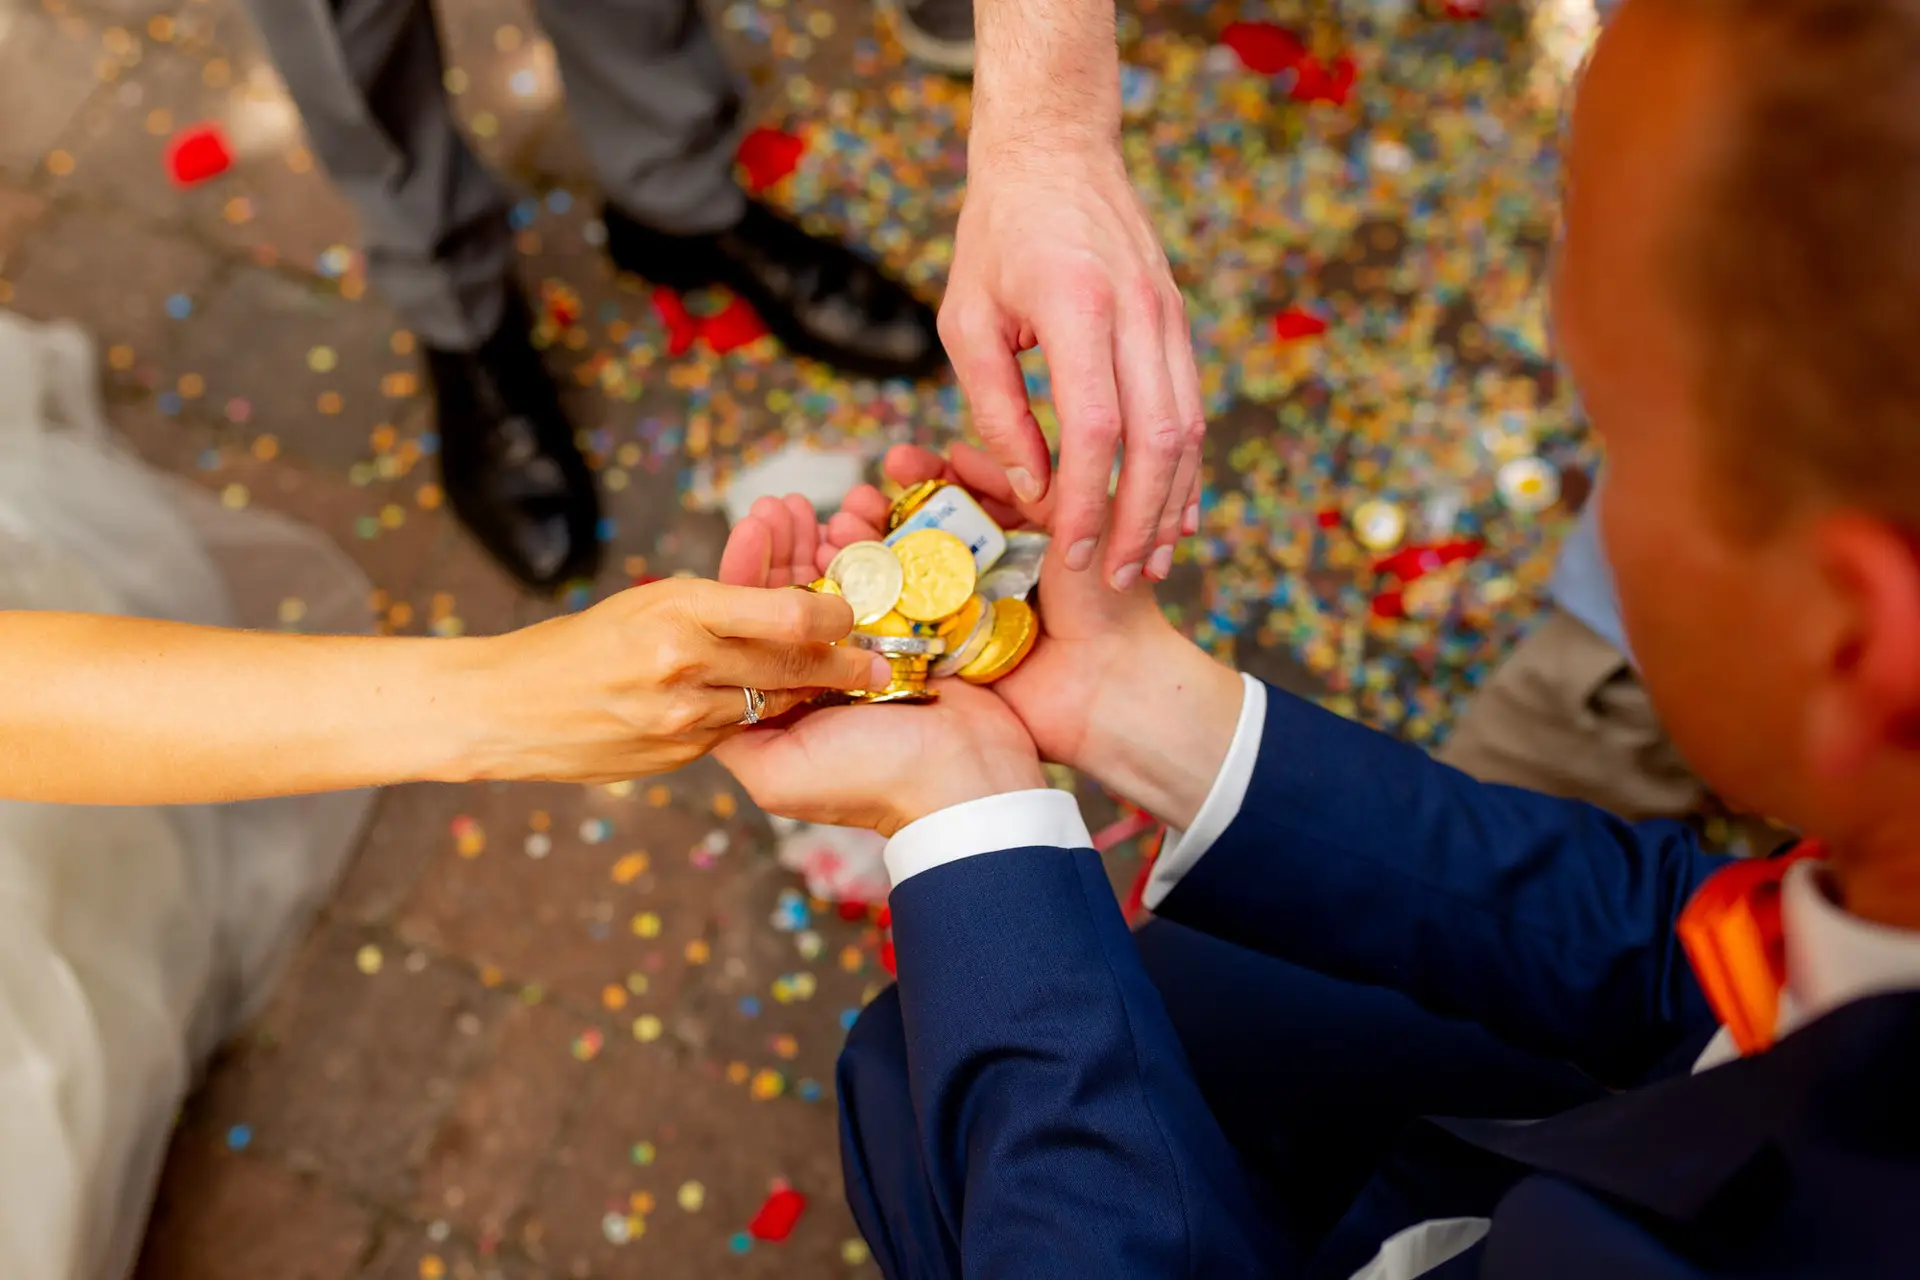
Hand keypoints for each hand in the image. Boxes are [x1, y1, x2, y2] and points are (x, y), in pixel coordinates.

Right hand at [460, 577, 892, 783]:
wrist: (509, 710)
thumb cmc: (578, 644)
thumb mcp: (647, 604)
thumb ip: (715, 608)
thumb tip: (785, 608)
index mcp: (679, 612)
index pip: (787, 613)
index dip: (833, 613)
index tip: (852, 610)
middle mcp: (685, 667)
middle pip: (792, 664)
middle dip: (844, 663)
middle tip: (878, 660)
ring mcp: (683, 719)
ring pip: (771, 702)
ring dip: (809, 693)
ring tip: (841, 684)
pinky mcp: (679, 755)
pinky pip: (737, 731)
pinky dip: (759, 717)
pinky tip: (775, 710)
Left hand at [714, 494, 1045, 834]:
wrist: (965, 782)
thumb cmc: (870, 781)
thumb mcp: (776, 771)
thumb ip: (730, 728)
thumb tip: (695, 683)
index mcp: (787, 699)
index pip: (753, 628)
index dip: (748, 575)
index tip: (750, 528)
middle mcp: (823, 672)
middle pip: (791, 597)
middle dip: (783, 547)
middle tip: (779, 505)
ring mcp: (870, 651)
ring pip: (836, 583)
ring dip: (821, 540)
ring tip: (809, 505)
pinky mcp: (913, 635)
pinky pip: (885, 580)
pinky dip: (869, 548)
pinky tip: (854, 518)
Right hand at [825, 445, 1244, 827]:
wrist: (1111, 685)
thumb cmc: (1108, 601)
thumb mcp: (1078, 519)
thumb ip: (1028, 483)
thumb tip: (962, 453)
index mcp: (1016, 540)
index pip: (961, 498)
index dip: (925, 479)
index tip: (897, 462)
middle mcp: (985, 575)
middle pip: (919, 535)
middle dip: (881, 512)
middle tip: (856, 499)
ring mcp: (962, 617)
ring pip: (900, 576)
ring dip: (864, 550)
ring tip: (840, 529)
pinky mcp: (946, 659)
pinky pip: (896, 626)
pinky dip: (863, 600)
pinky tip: (835, 573)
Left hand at [943, 139, 1204, 590]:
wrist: (1056, 149)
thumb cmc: (996, 234)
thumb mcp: (966, 318)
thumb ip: (996, 407)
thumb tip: (1030, 489)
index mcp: (1079, 308)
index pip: (1097, 429)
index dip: (1088, 501)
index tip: (1070, 553)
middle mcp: (1139, 313)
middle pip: (1158, 440)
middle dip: (1142, 520)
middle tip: (1120, 578)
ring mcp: (1169, 315)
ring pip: (1188, 428)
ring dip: (1172, 502)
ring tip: (1151, 561)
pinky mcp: (1178, 321)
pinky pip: (1192, 405)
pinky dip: (1186, 465)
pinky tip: (1174, 510)